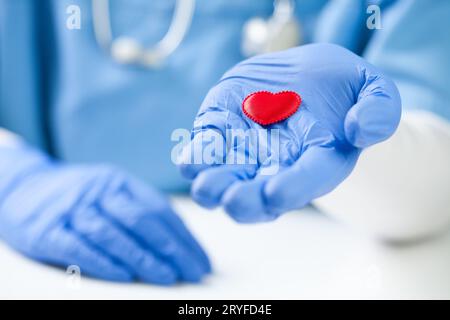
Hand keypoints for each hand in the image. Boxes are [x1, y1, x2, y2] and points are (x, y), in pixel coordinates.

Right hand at [0, 145, 209, 283]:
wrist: (21, 186)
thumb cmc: (78, 196)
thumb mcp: (110, 190)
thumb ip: (140, 209)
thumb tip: (179, 241)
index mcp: (119, 181)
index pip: (159, 210)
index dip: (184, 237)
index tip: (200, 260)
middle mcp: (98, 191)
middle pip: (141, 220)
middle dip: (171, 248)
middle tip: (192, 271)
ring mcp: (72, 209)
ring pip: (113, 234)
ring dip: (143, 257)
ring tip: (167, 277)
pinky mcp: (46, 229)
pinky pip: (78, 247)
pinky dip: (103, 262)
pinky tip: (124, 276)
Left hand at [178, 44, 400, 222]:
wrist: (306, 76)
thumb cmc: (342, 87)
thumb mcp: (374, 90)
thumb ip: (378, 110)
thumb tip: (358, 129)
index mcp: (320, 158)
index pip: (309, 178)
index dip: (294, 188)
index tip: (276, 194)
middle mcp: (281, 164)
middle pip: (261, 192)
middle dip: (246, 201)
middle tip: (234, 201)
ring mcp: (248, 152)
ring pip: (228, 177)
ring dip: (213, 185)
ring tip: (205, 185)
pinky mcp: (223, 131)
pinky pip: (206, 150)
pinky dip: (195, 157)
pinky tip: (190, 158)